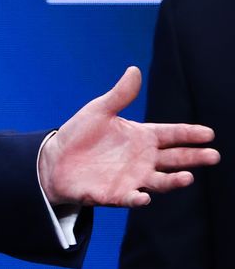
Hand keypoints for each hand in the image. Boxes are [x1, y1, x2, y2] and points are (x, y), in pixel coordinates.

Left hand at [38, 66, 219, 206]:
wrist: (55, 160)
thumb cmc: (79, 134)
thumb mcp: (99, 110)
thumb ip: (120, 95)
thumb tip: (135, 69)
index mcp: (141, 137)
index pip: (171, 134)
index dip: (189, 134)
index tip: (208, 133)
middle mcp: (143, 159)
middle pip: (175, 159)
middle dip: (194, 157)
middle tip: (213, 155)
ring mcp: (133, 178)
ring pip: (160, 181)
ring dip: (174, 180)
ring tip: (187, 177)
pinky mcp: (117, 194)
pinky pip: (131, 198)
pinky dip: (138, 198)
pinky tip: (143, 196)